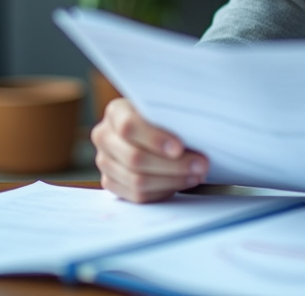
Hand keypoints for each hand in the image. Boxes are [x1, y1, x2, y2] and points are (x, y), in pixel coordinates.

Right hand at [91, 98, 208, 202]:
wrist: (150, 130)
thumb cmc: (163, 116)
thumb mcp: (166, 109)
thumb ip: (173, 118)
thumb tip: (195, 134)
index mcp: (116, 111)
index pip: (129, 126)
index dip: (155, 139)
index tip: (179, 148)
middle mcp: (104, 136)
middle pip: (134, 158)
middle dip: (173, 165)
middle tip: (200, 165)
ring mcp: (104, 161)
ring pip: (137, 180)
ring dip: (172, 180)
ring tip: (196, 175)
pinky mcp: (110, 182)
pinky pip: (137, 195)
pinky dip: (162, 191)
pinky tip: (181, 182)